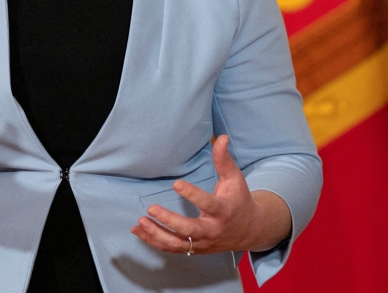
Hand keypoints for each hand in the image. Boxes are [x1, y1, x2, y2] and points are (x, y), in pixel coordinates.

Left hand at [130, 136, 291, 254]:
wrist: (248, 230)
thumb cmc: (239, 200)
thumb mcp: (235, 179)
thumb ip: (224, 160)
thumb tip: (222, 137)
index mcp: (224, 211)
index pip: (208, 204)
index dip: (192, 195)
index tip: (176, 183)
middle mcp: (212, 230)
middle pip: (189, 231)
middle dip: (169, 221)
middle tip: (152, 208)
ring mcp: (202, 242)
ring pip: (178, 244)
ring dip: (157, 234)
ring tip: (141, 221)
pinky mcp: (194, 249)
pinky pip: (172, 248)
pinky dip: (154, 241)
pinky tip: (138, 231)